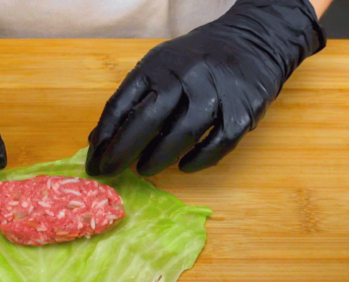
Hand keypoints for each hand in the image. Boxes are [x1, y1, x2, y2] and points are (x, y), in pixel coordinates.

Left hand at [86, 0, 324, 176]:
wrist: (254, 40)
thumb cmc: (197, 61)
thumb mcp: (160, 67)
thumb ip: (131, 99)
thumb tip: (99, 140)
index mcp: (159, 65)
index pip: (122, 103)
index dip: (105, 136)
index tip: (93, 161)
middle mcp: (186, 77)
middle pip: (148, 120)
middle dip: (123, 152)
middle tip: (110, 173)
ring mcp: (216, 94)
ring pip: (182, 134)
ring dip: (158, 158)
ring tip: (144, 170)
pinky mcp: (243, 112)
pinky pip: (217, 144)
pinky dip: (198, 160)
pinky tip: (184, 167)